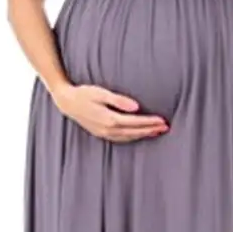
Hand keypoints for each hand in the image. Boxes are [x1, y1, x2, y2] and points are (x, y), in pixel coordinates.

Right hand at [52, 84, 169, 142]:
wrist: (66, 102)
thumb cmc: (84, 93)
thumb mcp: (101, 92)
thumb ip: (119, 100)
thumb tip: (136, 107)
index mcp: (109, 119)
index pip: (135, 122)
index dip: (150, 122)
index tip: (162, 121)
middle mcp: (108, 129)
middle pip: (135, 132)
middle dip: (151, 130)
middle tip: (166, 127)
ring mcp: (104, 134)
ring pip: (129, 137)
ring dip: (144, 135)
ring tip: (157, 131)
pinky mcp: (101, 134)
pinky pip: (122, 138)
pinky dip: (133, 137)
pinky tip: (139, 134)